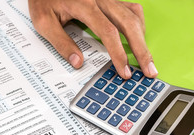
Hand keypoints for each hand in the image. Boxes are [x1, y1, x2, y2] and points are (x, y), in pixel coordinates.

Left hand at [28, 0, 157, 78]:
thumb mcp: (44, 22)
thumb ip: (61, 42)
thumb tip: (77, 62)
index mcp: (85, 5)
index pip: (108, 32)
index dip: (119, 53)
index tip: (123, 70)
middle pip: (129, 24)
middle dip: (141, 49)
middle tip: (149, 69)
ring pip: (133, 15)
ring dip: (142, 38)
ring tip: (146, 57)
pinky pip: (130, 8)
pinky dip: (138, 23)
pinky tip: (138, 36)